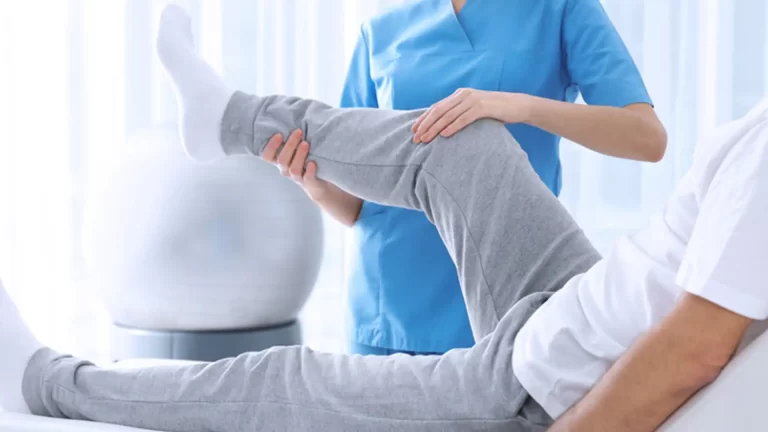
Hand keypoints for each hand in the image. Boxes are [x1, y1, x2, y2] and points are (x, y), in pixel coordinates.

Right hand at [262, 129, 333, 201]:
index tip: (279, 134)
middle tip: (299, 132)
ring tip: (306, 144)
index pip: (267, 156)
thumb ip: (294, 139)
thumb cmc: (306, 160)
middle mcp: (286, 169)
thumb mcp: (297, 149)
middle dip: (290, 145)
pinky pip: (307, 178)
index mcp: (280, 161)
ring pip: (293, 169)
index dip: (271, 146)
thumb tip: (296, 116)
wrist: (320, 183)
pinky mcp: (309, 183)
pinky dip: (309, 170)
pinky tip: (312, 162)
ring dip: (299, 155)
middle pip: (282, 160)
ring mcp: (297, 177)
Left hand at [411, 89, 530, 142]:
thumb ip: (460, 114)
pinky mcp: (483, 107)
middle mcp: (464, 95)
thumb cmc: (495, 111)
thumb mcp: (474, 110)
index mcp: (460, 95)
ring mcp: (473, 100)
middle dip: (425, 125)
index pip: (436, 107)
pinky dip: (453, 126)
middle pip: (439, 110)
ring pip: (448, 115)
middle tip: (415, 138)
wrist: (518, 106)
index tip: (413, 131)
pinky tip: (444, 135)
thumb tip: (443, 127)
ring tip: (425, 139)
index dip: (423, 119)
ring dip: (435, 128)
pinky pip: (464, 118)